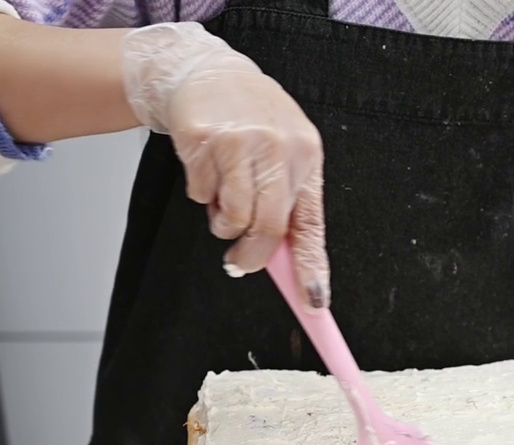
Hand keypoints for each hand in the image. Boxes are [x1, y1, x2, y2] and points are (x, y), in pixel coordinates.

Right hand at [121, 22, 328, 306]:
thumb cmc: (251, 121)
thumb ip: (287, 204)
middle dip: (251, 257)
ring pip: (231, 218)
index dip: (312, 268)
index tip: (314, 303)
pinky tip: (206, 165)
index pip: (311, 224)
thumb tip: (290, 268)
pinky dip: (200, 193)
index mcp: (306, 156)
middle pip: (268, 228)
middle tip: (239, 263)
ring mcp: (240, 141)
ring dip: (222, 222)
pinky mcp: (203, 139)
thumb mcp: (283, 154)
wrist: (209, 73)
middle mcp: (278, 147)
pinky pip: (199, 195)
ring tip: (223, 196)